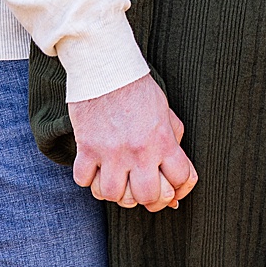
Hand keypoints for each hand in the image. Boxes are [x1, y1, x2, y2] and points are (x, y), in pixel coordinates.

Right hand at [69, 72, 197, 212]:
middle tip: (142, 189)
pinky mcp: (86, 148)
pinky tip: (95, 168)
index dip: (180, 188)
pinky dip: (89, 180)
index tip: (173, 188)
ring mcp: (111, 152)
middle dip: (147, 198)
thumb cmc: (139, 90)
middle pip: (146, 197)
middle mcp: (139, 151)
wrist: (107, 68)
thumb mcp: (166, 112)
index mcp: (163, 140)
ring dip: (115, 191)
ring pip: (113, 196)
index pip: (180, 180)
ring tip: (117, 178)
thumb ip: (174, 140)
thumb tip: (180, 175)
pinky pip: (84, 182)